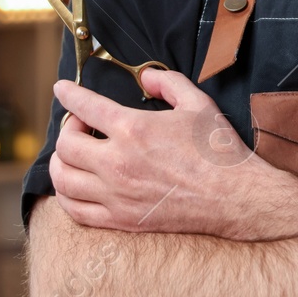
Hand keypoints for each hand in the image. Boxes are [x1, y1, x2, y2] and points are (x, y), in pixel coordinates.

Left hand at [50, 69, 270, 236]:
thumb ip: (168, 83)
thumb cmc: (218, 149)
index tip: (61, 89)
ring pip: (64, 179)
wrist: (236, 197)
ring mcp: (117, 195)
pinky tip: (77, 185)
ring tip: (74, 155)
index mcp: (134, 129)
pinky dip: (67, 196)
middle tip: (81, 125)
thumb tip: (146, 76)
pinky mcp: (122, 219)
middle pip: (65, 145)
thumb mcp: (197, 103)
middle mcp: (118, 163)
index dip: (68, 94)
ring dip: (61, 162)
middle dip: (68, 129)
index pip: (85, 107)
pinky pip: (76, 210)